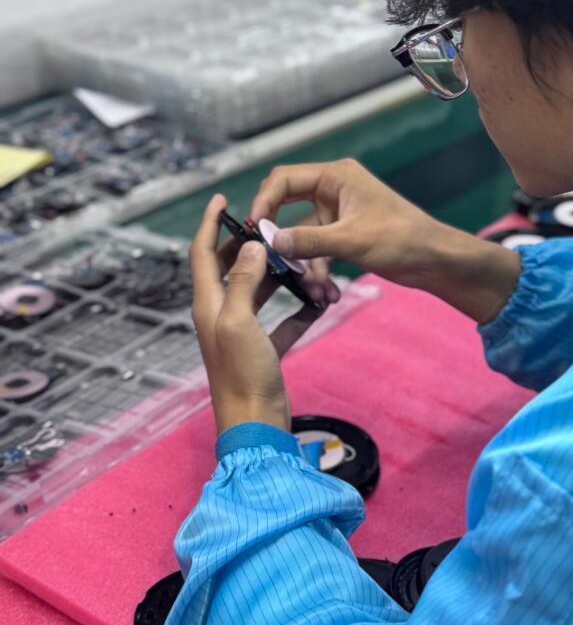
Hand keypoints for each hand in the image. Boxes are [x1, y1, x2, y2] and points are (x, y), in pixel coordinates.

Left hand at [189, 193, 318, 433]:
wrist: (255, 424)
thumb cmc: (243, 374)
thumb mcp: (240, 322)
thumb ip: (244, 282)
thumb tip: (250, 246)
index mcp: (208, 304)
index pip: (202, 253)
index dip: (209, 224)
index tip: (221, 199)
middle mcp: (220, 315)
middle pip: (229, 269)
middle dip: (249, 247)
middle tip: (272, 228)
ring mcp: (241, 334)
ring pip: (258, 293)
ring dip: (279, 277)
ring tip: (301, 262)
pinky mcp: (262, 350)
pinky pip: (281, 321)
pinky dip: (298, 310)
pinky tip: (318, 302)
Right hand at [250, 159, 521, 323]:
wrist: (435, 260)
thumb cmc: (401, 239)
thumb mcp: (351, 240)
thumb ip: (309, 241)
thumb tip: (270, 241)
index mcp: (336, 177)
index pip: (285, 179)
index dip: (264, 200)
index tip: (254, 228)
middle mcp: (333, 190)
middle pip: (287, 206)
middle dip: (279, 234)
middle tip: (265, 256)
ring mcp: (338, 213)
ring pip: (302, 235)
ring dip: (302, 262)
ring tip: (309, 287)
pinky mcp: (343, 235)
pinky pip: (318, 250)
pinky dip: (318, 270)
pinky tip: (324, 293)